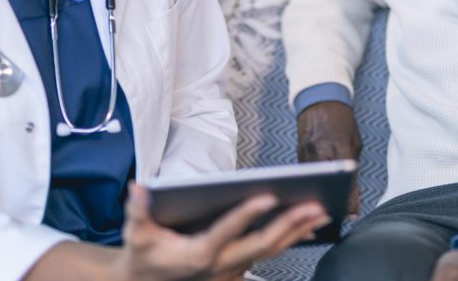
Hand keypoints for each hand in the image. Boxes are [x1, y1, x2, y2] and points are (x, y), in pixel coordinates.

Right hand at [117, 183, 329, 280]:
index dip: (247, 214)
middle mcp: (221, 266)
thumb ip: (138, 211)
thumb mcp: (136, 234)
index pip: (227, 231)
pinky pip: (269, 254)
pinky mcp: (239, 270)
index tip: (268, 195)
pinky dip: (290, 239)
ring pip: (271, 251)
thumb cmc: (144, 255)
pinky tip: (309, 226)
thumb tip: (139, 187)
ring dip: (297, 231)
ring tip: (321, 211)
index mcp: (199, 254)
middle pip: (262, 244)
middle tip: (315, 205)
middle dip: (290, 224)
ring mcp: (233, 270)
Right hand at [296, 101, 361, 214]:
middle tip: (341, 215)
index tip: (352, 214)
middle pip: (325, 184)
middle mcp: (319, 151)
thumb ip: (352, 164)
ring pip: (313, 182)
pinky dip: (314, 184)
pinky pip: (306, 175)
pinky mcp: (298, 155)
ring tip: (331, 208)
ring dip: (322, 194)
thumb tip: (354, 192)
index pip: (345, 179)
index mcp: (338, 146)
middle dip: (334, 201)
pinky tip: (320, 192)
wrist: (319, 100)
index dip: (349, 198)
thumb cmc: (341, 120)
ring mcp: (305, 153)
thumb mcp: (354, 141)